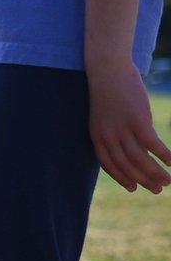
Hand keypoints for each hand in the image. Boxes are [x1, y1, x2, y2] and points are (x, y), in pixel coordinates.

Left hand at [86, 63, 170, 192]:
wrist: (107, 71)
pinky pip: (152, 144)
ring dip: (155, 173)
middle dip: (143, 180)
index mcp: (97, 137)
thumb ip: (114, 132)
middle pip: (127, 166)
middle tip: (157, 190)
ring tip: (168, 181)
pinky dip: (163, 155)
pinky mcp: (138, 121)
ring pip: (140, 159)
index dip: (121, 178)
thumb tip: (134, 144)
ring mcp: (122, 130)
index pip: (109, 165)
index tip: (133, 188)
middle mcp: (108, 137)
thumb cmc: (108, 92)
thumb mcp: (104, 116)